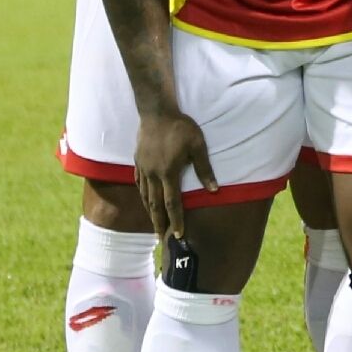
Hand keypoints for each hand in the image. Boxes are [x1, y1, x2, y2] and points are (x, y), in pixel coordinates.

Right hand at [134, 109, 214, 243]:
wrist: (157, 112)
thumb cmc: (181, 128)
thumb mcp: (198, 147)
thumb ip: (204, 169)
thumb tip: (214, 190)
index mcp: (168, 173)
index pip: (172, 203)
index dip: (176, 220)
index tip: (178, 234)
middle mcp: (153, 175)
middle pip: (155, 205)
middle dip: (159, 223)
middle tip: (161, 238)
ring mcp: (143, 168)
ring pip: (145, 195)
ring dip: (150, 210)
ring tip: (154, 222)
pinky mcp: (138, 161)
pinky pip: (139, 182)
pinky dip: (142, 193)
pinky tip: (145, 197)